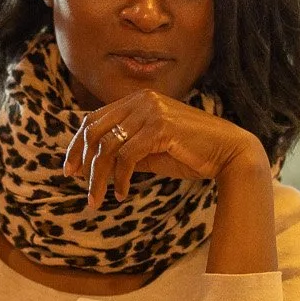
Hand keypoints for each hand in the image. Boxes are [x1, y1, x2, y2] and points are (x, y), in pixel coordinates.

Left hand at [63, 90, 269, 209]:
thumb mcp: (151, 153)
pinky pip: (127, 156)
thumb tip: (96, 168)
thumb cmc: (192, 154)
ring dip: (99, 177)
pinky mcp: (160, 127)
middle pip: (94, 130)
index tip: (70, 170)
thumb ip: (125, 154)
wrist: (229, 152)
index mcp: (138, 101)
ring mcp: (151, 112)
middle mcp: (141, 101)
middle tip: (77, 185)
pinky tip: (123, 194)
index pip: (94, 119)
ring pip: (108, 146)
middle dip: (82, 160)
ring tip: (97, 199)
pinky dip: (121, 179)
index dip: (77, 145)